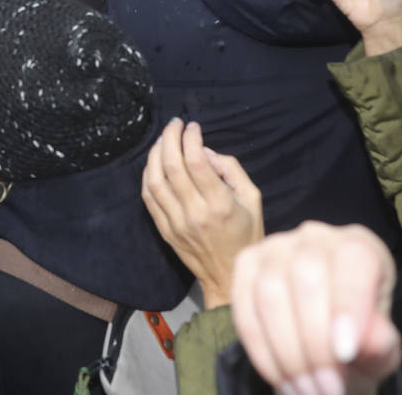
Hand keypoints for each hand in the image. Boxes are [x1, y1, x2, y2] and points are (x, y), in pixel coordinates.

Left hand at [142, 118, 262, 306]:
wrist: (229, 277)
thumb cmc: (247, 235)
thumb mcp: (253, 200)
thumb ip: (232, 170)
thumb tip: (206, 152)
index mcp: (220, 204)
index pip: (196, 162)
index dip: (191, 138)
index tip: (193, 126)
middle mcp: (195, 212)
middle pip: (172, 166)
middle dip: (170, 138)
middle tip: (174, 124)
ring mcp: (176, 222)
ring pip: (155, 180)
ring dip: (155, 154)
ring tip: (163, 139)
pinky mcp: (165, 230)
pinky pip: (148, 198)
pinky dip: (148, 176)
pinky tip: (154, 163)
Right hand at [232, 222, 401, 394]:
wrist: (326, 338)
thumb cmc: (358, 337)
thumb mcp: (380, 346)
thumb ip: (381, 343)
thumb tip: (368, 340)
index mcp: (358, 245)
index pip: (352, 261)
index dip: (347, 306)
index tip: (346, 353)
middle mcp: (314, 236)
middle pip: (306, 277)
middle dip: (315, 343)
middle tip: (328, 389)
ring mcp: (274, 248)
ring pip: (270, 294)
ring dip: (287, 353)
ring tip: (306, 391)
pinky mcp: (246, 266)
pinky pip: (245, 311)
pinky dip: (262, 352)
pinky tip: (281, 380)